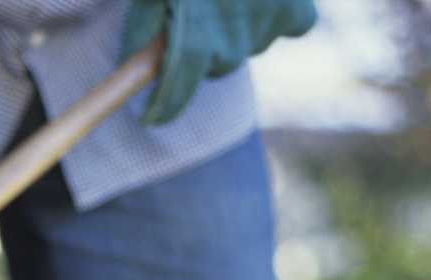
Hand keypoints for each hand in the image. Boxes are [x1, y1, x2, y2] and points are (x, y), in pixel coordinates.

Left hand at [124, 0, 316, 125]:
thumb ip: (144, 27)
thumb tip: (133, 65)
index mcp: (193, 36)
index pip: (176, 89)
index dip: (164, 106)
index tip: (151, 117)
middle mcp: (232, 42)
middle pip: (215, 68)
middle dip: (201, 54)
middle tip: (196, 18)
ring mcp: (267, 28)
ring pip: (248, 48)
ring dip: (236, 32)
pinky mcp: (297, 12)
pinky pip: (292, 27)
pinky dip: (278, 17)